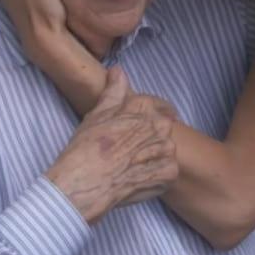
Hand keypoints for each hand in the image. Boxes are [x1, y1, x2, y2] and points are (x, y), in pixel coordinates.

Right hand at [46, 67, 178, 222]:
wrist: (86, 183)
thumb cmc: (87, 148)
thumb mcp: (97, 114)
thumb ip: (113, 91)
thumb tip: (119, 71)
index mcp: (143, 107)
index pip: (154, 105)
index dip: (144, 116)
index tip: (137, 127)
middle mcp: (159, 125)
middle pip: (162, 127)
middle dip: (149, 136)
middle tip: (129, 149)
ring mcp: (166, 150)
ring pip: (166, 149)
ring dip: (155, 156)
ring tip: (132, 165)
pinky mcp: (169, 173)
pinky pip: (168, 171)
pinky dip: (157, 175)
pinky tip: (139, 178)